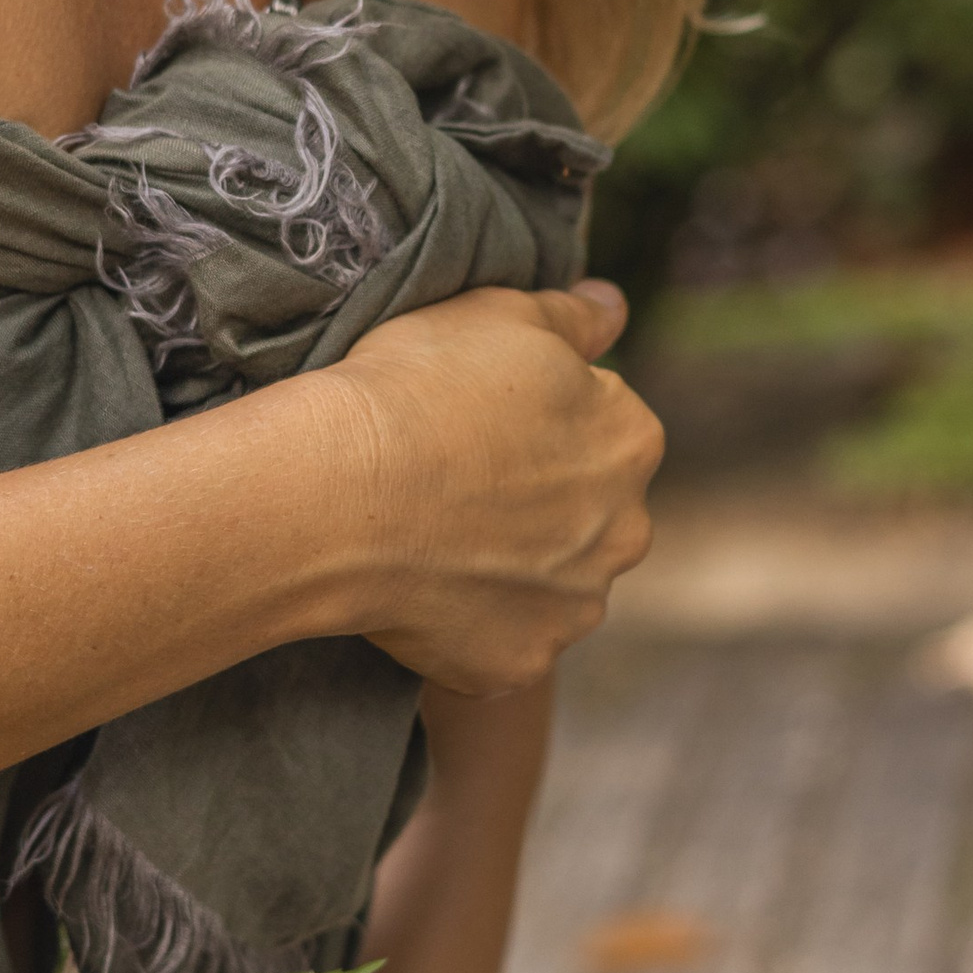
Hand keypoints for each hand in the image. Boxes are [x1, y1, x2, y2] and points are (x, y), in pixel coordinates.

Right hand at [328, 280, 661, 696]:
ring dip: (509, 569)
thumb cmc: (418, 389)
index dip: (535, 420)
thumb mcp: (499, 314)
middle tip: (454, 483)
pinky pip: (500, 645)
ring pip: (550, 584)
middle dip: (538, 502)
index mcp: (631, 439)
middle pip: (588, 513)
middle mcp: (625, 531)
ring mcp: (574, 608)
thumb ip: (574, 315)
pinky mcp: (519, 665)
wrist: (341, 493)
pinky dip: (470, 628)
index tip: (478, 420)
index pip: (602, 424)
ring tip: (431, 540)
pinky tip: (421, 593)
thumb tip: (615, 306)